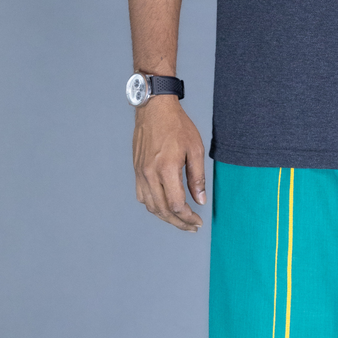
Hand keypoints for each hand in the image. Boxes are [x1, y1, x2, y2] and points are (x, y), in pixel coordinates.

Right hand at [132, 97, 207, 230]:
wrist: (154, 110)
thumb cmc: (176, 126)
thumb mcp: (195, 149)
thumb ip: (197, 178)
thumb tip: (200, 200)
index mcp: (167, 168)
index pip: (177, 205)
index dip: (188, 218)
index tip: (198, 222)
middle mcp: (150, 174)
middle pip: (163, 210)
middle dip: (179, 223)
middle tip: (191, 227)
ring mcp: (141, 173)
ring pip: (151, 206)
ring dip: (165, 217)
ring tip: (180, 221)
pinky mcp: (137, 170)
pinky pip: (142, 196)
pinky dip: (153, 206)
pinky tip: (164, 207)